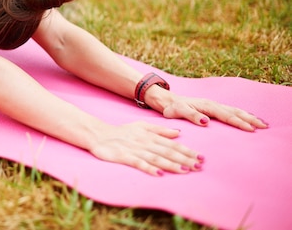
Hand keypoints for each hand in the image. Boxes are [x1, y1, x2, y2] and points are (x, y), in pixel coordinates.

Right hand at [88, 122, 203, 175]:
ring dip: (171, 164)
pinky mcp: (124, 157)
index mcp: (150, 135)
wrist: (99, 134)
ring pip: (156, 158)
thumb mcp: (142, 126)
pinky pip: (138, 163)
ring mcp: (134, 150)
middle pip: (167, 151)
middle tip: (199, 166)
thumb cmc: (122, 132)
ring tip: (185, 171)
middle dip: (184, 159)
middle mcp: (145, 142)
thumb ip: (160, 130)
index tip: (201, 157)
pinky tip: (159, 174)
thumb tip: (178, 133)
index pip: (172, 144)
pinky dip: (149, 168)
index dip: (187, 151)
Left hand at [160, 95, 268, 131]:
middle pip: (235, 111)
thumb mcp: (178, 112)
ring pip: (235, 110)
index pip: (226, 115)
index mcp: (206, 105)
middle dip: (250, 119)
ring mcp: (214, 105)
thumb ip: (191, 116)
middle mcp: (212, 104)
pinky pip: (231, 111)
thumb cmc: (172, 108)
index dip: (238, 122)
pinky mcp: (213, 108)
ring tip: (262, 123)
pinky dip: (242, 114)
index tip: (251, 129)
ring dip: (249, 116)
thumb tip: (206, 122)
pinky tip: (248, 119)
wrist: (167, 101)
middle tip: (264, 126)